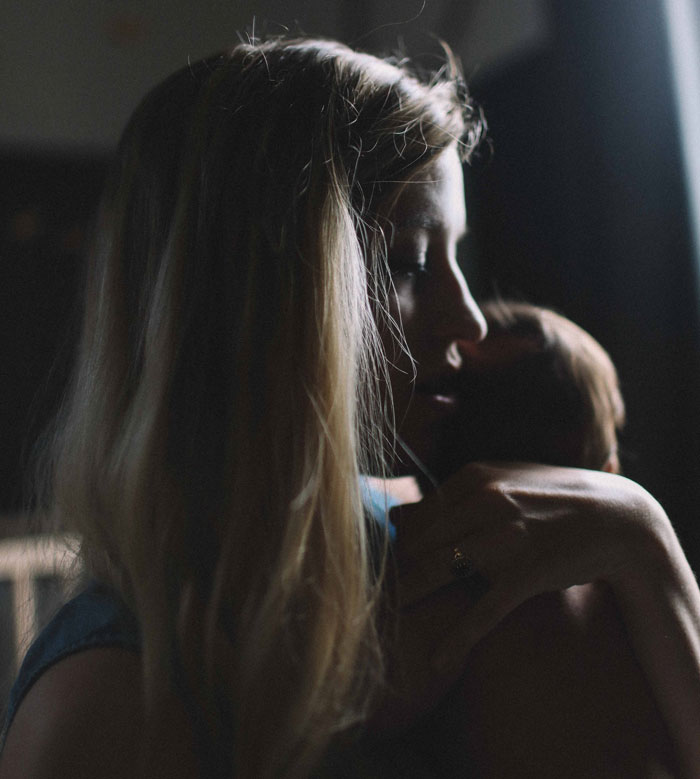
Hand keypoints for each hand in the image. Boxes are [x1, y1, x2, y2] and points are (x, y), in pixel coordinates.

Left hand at [390, 462, 673, 669]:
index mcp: (474, 478)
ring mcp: (505, 538)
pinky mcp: (525, 574)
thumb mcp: (500, 482)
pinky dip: (457, 639)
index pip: (413, 516)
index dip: (394, 546)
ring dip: (407, 599)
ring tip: (383, 624)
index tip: (381, 569)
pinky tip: (437, 662)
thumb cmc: (550, 498)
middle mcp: (485, 502)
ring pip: (437, 572)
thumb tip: (395, 516)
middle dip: (392, 572)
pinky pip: (481, 610)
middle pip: (417, 543)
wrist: (616, 519)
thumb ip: (448, 497)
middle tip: (372, 597)